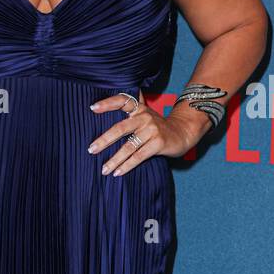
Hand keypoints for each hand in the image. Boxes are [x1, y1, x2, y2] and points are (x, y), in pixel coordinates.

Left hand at [88, 89, 208, 175]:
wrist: (182, 133)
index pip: (123, 101)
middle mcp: (145, 117)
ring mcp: (152, 130)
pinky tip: (117, 172)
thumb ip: (129, 110)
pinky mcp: (158, 143)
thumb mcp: (145, 114)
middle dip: (104, 140)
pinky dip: (127, 165)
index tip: (92, 108)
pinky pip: (139, 156)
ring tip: (104, 169)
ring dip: (114, 159)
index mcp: (139, 109)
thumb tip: (101, 109)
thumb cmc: (156, 126)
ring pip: (129, 146)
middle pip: (121, 128)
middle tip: (91, 149)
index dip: (108, 103)